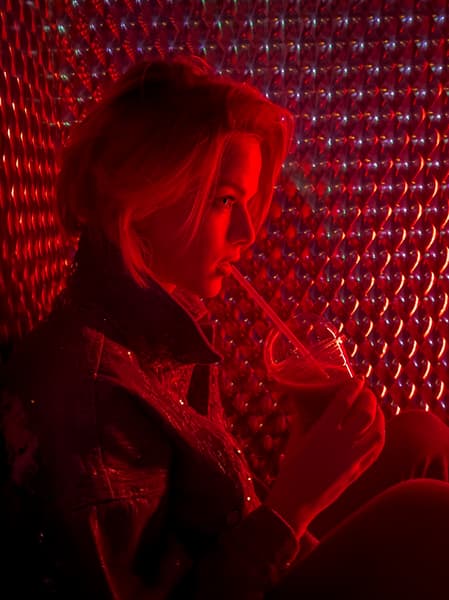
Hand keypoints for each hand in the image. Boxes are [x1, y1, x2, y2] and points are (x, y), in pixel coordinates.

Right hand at [265, 376, 384, 536]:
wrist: (297, 499)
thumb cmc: (291, 468)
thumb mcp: (297, 438)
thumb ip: (305, 420)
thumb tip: (302, 403)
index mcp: (323, 429)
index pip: (344, 401)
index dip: (353, 387)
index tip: (358, 380)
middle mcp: (341, 440)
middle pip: (366, 412)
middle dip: (370, 399)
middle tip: (368, 394)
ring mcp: (352, 456)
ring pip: (377, 430)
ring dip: (379, 416)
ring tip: (376, 410)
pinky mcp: (358, 470)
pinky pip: (376, 449)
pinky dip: (380, 436)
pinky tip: (378, 431)